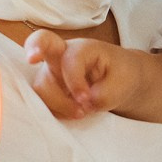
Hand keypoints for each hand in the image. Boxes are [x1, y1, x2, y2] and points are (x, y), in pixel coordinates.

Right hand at [24, 31, 139, 119]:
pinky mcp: (48, 89)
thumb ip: (103, 93)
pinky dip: (56, 112)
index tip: (82, 97)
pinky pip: (42, 102)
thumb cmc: (121, 74)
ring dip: (58, 105)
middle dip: (38, 58)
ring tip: (82, 113)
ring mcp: (51, 72)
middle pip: (39, 46)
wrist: (120, 81)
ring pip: (40, 87)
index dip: (74, 78)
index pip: (71, 59)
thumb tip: (84, 104)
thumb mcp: (123, 83)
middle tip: (41, 69)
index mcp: (82, 49)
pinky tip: (73, 114)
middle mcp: (61, 56)